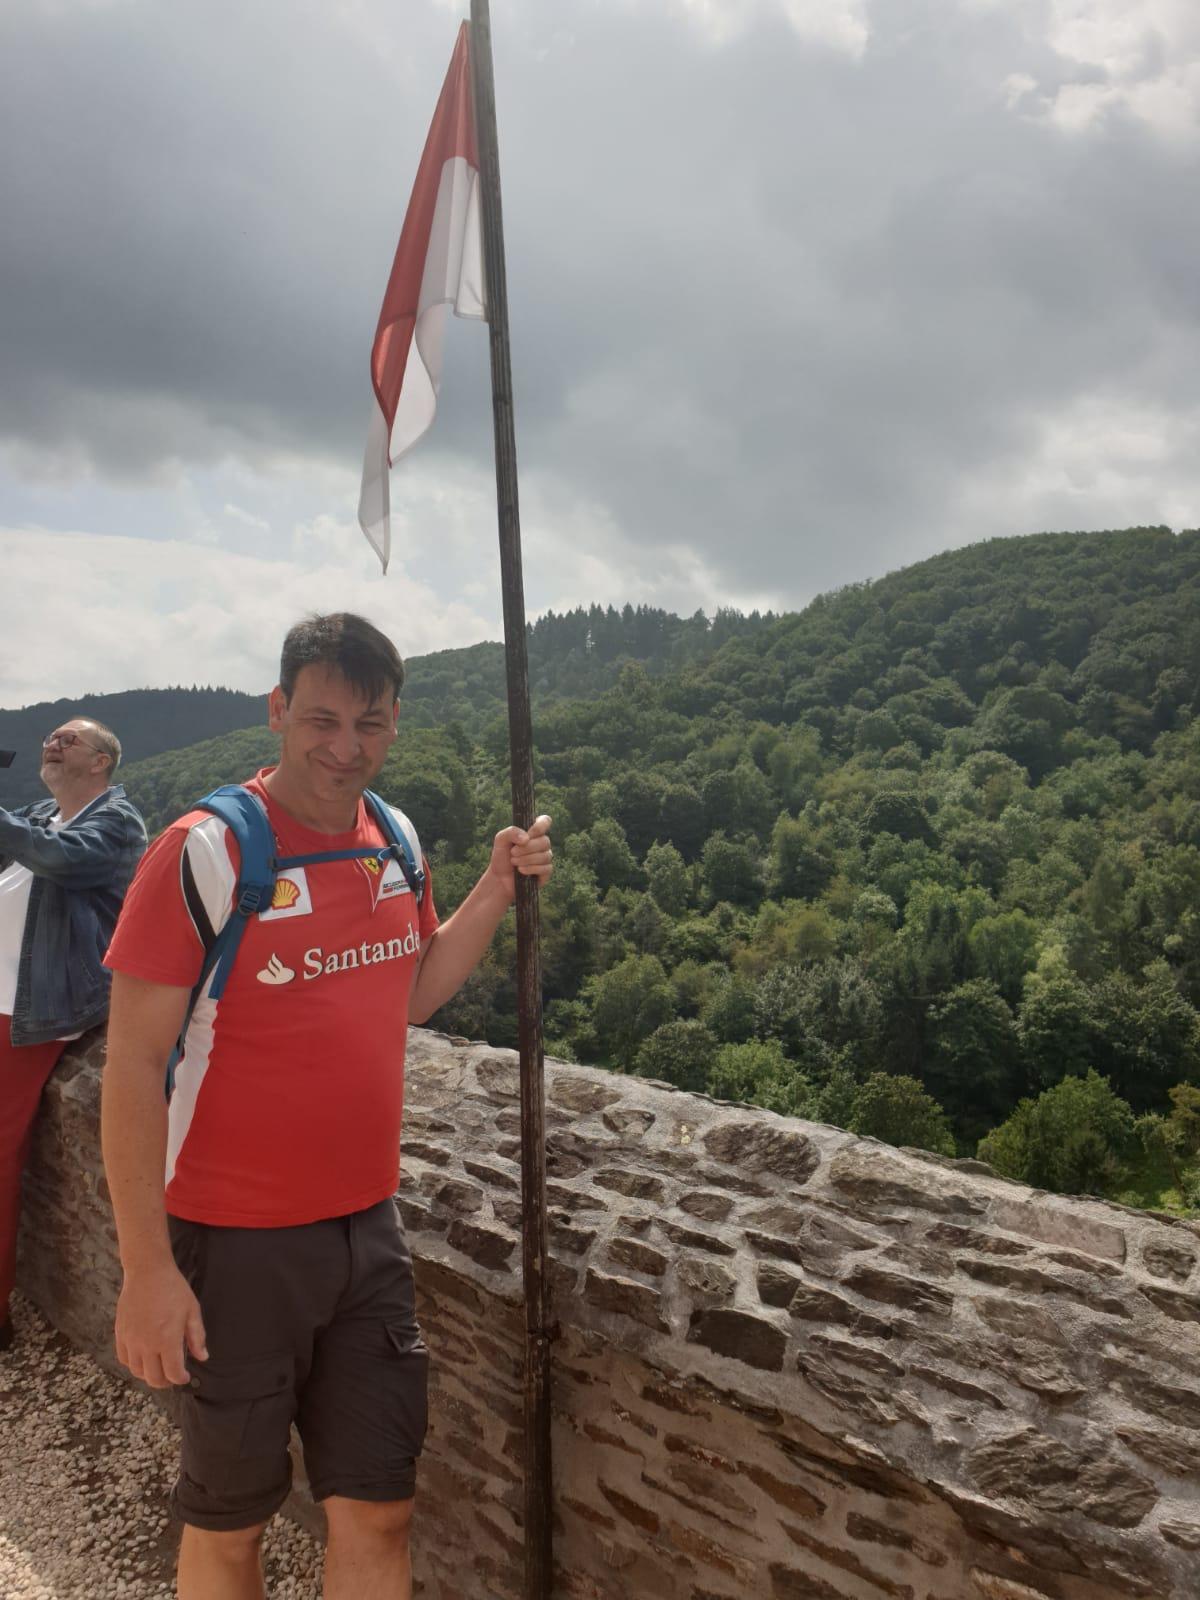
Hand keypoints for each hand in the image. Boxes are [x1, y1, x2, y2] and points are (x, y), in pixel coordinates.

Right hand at [114, 1262, 207, 1388]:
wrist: (147, 1272)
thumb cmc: (173, 1289)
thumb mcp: (192, 1310)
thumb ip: (197, 1337)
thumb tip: (202, 1357)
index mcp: (167, 1340)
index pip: (173, 1373)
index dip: (181, 1379)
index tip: (186, 1377)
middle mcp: (146, 1344)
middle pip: (153, 1378)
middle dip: (166, 1382)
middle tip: (173, 1377)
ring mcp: (131, 1340)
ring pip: (137, 1371)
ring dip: (149, 1375)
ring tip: (159, 1369)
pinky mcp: (120, 1334)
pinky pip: (124, 1359)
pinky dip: (133, 1365)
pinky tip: (143, 1359)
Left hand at [489, 814, 553, 901]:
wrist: (499, 878)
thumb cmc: (501, 857)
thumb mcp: (501, 840)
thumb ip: (511, 832)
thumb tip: (526, 838)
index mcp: (533, 832)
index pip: (545, 821)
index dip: (540, 826)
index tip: (529, 834)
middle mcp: (542, 843)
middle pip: (545, 841)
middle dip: (527, 848)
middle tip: (512, 852)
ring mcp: (545, 857)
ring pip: (545, 855)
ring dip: (527, 859)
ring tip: (514, 862)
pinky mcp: (546, 872)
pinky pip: (546, 868)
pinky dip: (531, 869)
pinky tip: (521, 871)